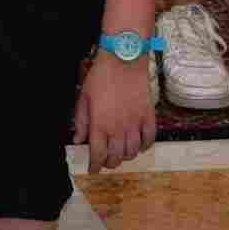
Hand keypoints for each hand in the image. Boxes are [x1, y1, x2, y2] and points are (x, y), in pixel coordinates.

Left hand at [76, 52, 155, 170]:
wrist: (123, 60)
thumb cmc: (101, 76)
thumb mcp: (83, 97)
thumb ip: (81, 121)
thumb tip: (78, 139)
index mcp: (100, 124)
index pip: (98, 154)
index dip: (95, 166)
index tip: (93, 169)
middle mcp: (118, 128)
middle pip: (116, 157)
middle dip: (110, 163)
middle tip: (106, 160)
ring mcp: (135, 123)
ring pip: (133, 152)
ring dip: (126, 156)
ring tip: (121, 152)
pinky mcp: (148, 116)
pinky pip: (150, 139)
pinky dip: (145, 146)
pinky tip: (139, 144)